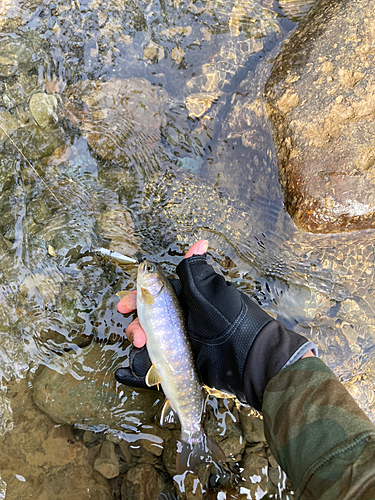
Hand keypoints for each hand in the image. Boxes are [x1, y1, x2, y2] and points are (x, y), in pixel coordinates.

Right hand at [115, 240, 316, 408]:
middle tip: (134, 331)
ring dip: (141, 339)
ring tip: (142, 344)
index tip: (124, 305)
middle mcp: (182, 316)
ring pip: (151, 336)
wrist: (241, 355)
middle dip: (136, 322)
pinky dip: (148, 359)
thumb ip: (194, 268)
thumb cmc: (225, 318)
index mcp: (186, 297)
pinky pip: (157, 357)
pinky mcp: (182, 358)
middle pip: (149, 316)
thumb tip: (201, 242)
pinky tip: (148, 361)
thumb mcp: (207, 289)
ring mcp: (181, 338)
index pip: (155, 293)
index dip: (137, 297)